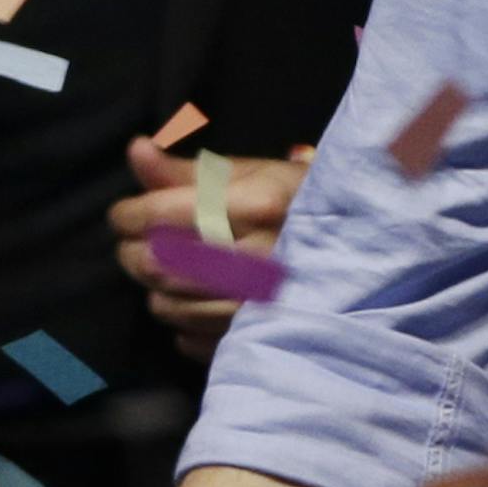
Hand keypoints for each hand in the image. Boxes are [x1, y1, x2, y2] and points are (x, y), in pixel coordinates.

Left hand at [110, 138, 306, 359]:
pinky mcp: (255, 336)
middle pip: (155, 263)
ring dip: (156, 285)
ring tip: (173, 267)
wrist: (361, 249)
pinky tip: (198, 298)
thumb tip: (136, 149)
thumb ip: (187, 170)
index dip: (127, 214)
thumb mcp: (251, 174)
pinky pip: (187, 336)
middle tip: (142, 240)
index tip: (125, 213)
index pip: (159, 214)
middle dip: (133, 250)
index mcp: (255, 207)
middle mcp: (256, 258)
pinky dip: (181, 319)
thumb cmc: (298, 203)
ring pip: (165, 304)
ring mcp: (257, 305)